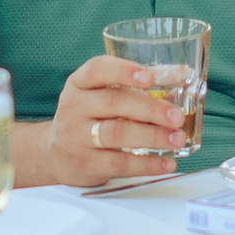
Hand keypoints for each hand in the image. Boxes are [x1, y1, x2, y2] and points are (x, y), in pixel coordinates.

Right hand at [43, 55, 183, 185]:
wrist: (55, 153)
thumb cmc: (88, 117)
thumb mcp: (100, 95)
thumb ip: (134, 86)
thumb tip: (180, 76)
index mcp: (80, 83)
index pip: (98, 70)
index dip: (124, 71)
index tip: (149, 77)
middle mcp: (74, 106)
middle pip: (114, 102)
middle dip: (150, 109)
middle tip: (176, 116)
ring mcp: (77, 136)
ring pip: (117, 133)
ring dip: (152, 136)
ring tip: (177, 138)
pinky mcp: (85, 163)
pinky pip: (119, 163)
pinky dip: (147, 164)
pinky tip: (166, 162)